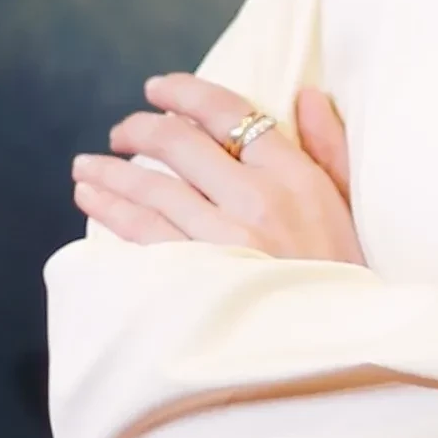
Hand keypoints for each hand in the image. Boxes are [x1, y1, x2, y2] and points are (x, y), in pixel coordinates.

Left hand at [73, 76, 364, 265]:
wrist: (342, 347)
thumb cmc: (347, 278)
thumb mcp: (350, 207)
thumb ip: (330, 146)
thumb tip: (305, 94)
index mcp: (294, 176)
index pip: (229, 112)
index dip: (184, 93)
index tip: (157, 90)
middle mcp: (257, 200)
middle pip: (180, 143)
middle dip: (139, 128)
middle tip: (121, 132)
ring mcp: (226, 240)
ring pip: (152, 186)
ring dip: (111, 170)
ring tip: (87, 165)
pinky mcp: (200, 277)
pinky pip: (144, 232)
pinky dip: (111, 208)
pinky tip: (90, 196)